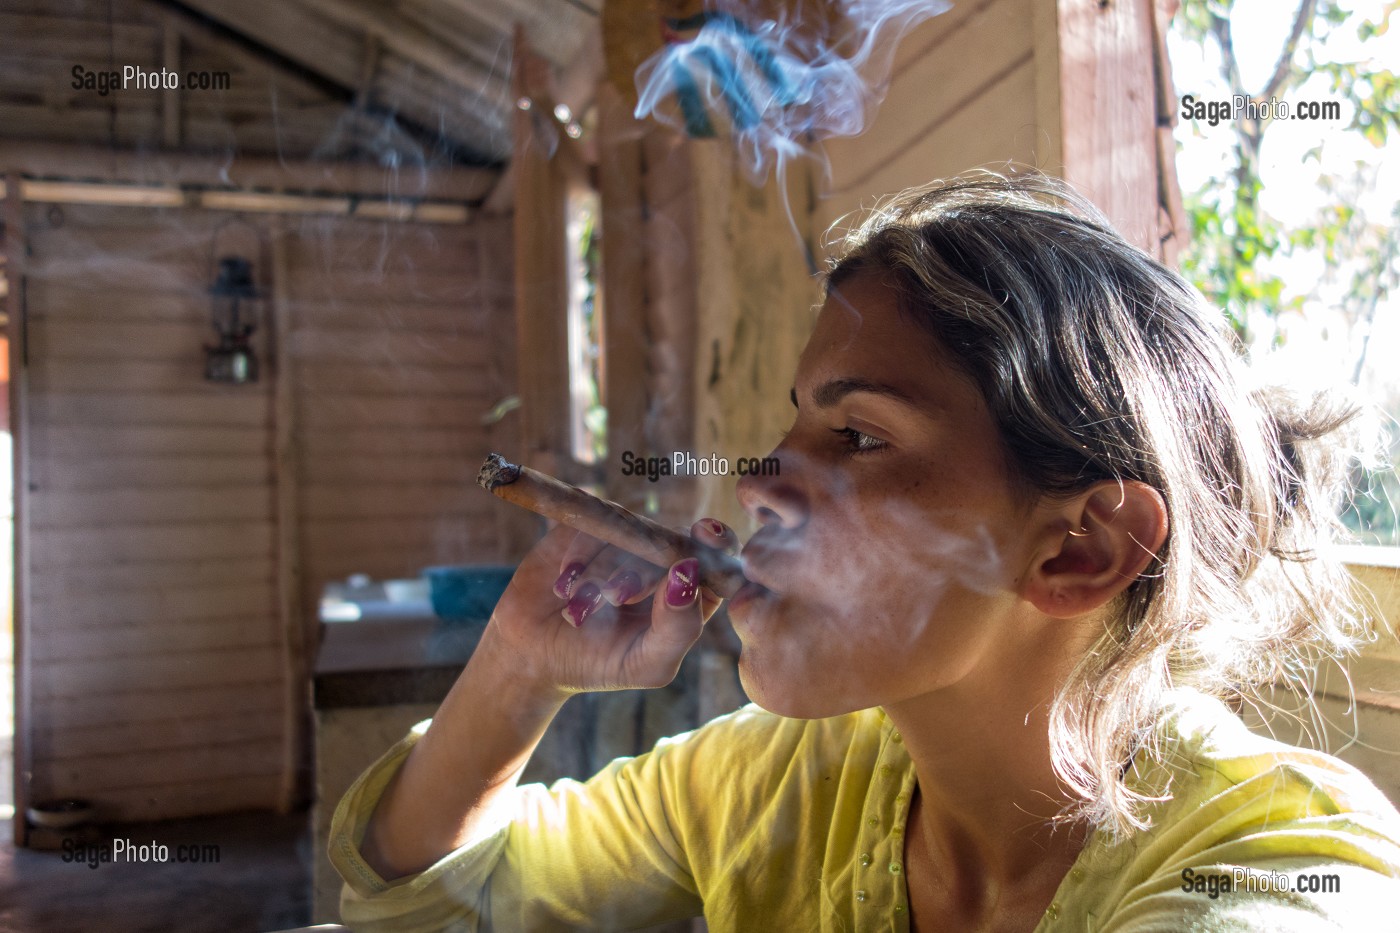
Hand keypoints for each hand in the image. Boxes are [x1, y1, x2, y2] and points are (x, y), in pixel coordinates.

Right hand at [481, 518, 739, 695]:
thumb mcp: (648, 664)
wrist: (535, 655)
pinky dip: (580, 554)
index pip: (719, 558)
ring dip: (601, 571)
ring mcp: (625, 538)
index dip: (717, 543)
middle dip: (640, 572)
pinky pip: (594, 522)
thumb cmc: (600, 664)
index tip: (703, 536)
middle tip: (614, 600)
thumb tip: (688, 572)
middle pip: (671, 542)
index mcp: (692, 592)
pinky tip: (564, 586)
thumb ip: (679, 627)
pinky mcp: (590, 525)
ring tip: (577, 611)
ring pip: (628, 533)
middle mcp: (662, 559)